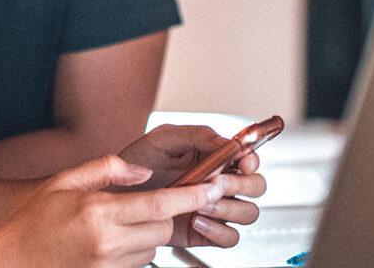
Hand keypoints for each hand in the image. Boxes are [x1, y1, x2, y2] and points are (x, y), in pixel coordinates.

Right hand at [0, 154, 224, 267]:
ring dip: (148, 235)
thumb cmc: (32, 219)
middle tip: (145, 204)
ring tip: (118, 224)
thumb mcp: (65, 180)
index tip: (214, 187)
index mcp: (99, 212)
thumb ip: (106, 169)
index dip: (193, 195)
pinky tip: (111, 240)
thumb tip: (143, 171)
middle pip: (163, 229)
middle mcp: (107, 243)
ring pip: (153, 249)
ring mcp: (108, 265)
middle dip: (164, 215)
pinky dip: (134, 250)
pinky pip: (138, 264)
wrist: (10, 259)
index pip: (161, 204)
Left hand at [117, 125, 267, 247]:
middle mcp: (219, 182)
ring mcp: (214, 207)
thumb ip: (196, 135)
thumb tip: (225, 141)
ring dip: (229, 209)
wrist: (116, 192)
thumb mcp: (162, 139)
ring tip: (201, 204)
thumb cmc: (138, 162)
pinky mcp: (206, 232)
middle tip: (216, 183)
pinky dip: (219, 232)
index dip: (252, 159)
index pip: (248, 156)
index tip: (243, 162)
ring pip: (248, 213)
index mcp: (214, 156)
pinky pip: (230, 237)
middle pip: (256, 186)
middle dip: (241, 185)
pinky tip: (197, 221)